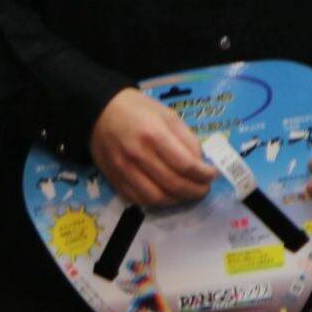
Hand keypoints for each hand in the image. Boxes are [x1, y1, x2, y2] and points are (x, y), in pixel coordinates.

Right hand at [89, 89, 214, 207]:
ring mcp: (124, 170)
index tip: (212, 174)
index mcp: (154, 135)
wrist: (100, 112)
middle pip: (173, 184)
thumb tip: (200, 163)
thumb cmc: (138, 110)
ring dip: (177, 200)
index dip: (204, 174)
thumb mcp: (168, 115)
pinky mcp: (114, 179)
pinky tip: (166, 194)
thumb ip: (186, 139)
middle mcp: (138, 155)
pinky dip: (156, 202)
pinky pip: (138, 200)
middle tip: (204, 189)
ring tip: (186, 194)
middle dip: (195, 190)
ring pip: (156, 198)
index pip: (186, 165)